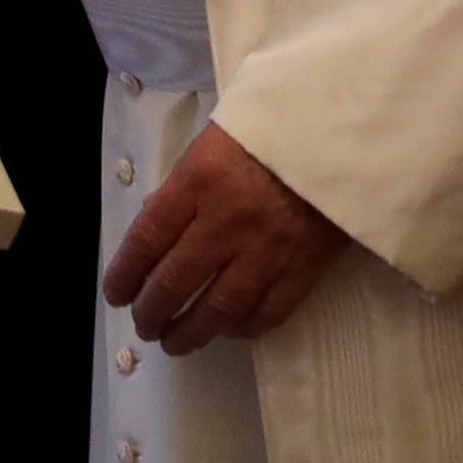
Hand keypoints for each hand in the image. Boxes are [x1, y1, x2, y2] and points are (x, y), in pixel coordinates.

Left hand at [104, 122, 353, 354]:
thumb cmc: (275, 121)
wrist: (346, 123)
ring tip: (176, 341)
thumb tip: (156, 223)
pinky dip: (245, 327)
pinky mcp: (305, 264)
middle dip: (151, 312)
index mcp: (198, 180)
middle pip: (175, 283)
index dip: (125, 275)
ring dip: (190, 332)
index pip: (146, 240)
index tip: (116, 294)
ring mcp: (268, 248)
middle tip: (145, 324)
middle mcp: (227, 220)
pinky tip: (231, 329)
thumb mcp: (216, 138)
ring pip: (218, 309)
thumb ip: (185, 182)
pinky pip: (269, 310)